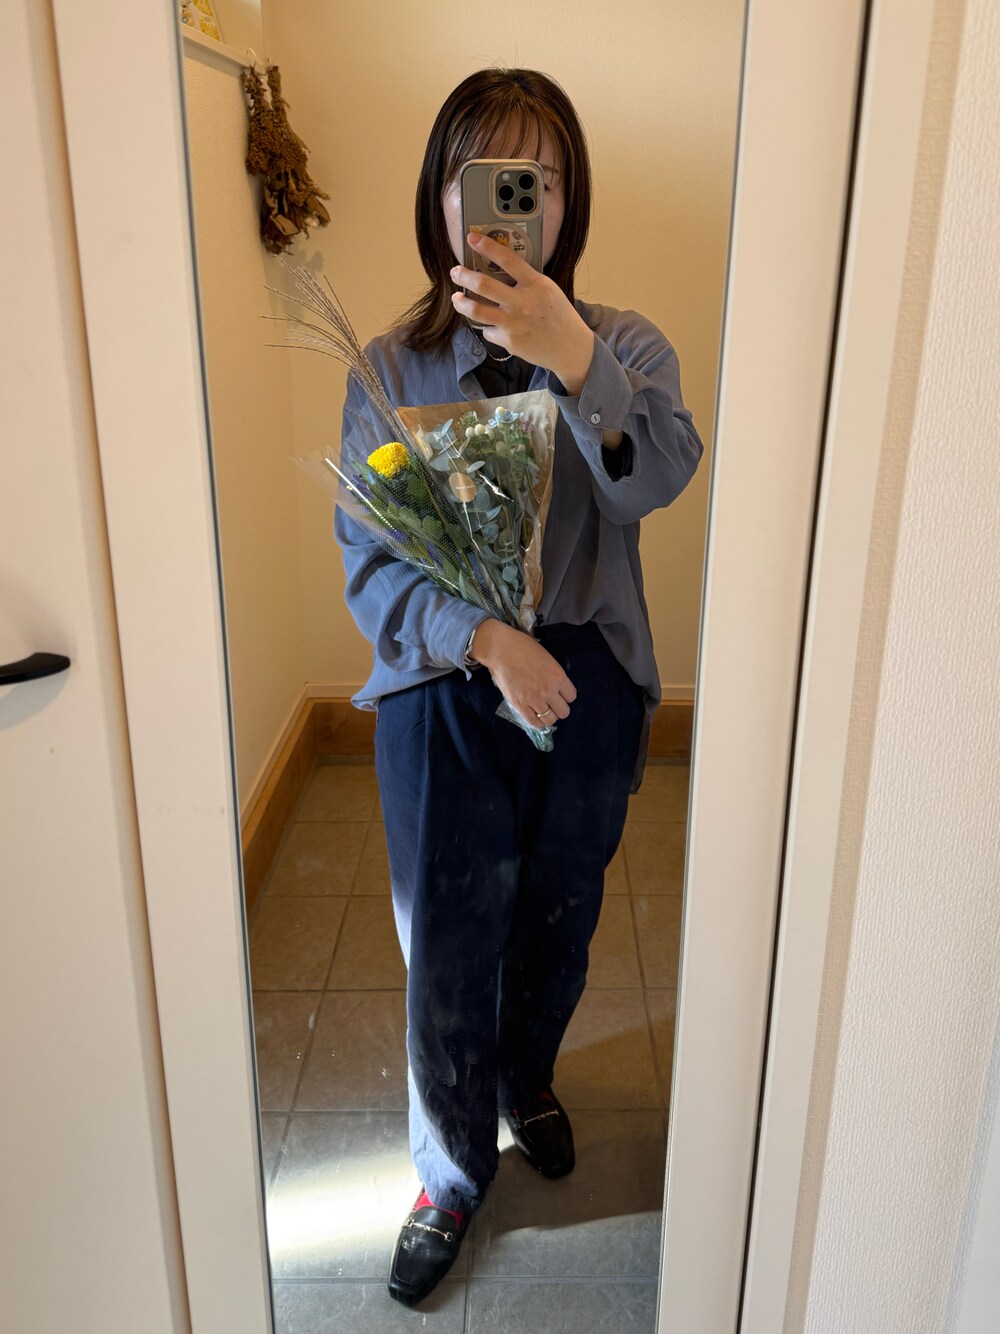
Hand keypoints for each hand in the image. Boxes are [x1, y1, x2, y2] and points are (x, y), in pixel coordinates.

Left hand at [450, 231, 594, 392]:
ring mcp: (514, 323)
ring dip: (461, 303)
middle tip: (455, 272)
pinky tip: (495, 327)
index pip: (508, 260)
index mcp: (535, 284)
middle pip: (483, 285)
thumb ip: (526, 280)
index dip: (487, 247)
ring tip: (457, 298)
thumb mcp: (547, 290)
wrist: (570, 347)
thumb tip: (499, 269)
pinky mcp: (509, 341)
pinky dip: (489, 328)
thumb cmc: (558, 315)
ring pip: (476, 311)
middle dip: (464, 276)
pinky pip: (489, 331)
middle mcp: (523, 303)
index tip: (472, 238)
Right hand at [470, 620, 576, 727]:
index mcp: (558, 676)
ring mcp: (535, 700)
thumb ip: (553, 674)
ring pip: (550, 719)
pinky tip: (535, 716)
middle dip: (558, 708)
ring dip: (548, 716)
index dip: (565, 696)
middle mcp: (549, 690)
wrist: (501, 650)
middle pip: (564, 711)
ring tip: (542, 710)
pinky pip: (534, 722)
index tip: (559, 694)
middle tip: (551, 703)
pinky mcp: (521, 706)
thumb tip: (554, 685)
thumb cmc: (523, 648)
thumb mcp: (546, 658)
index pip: (571, 696)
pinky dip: (537, 722)